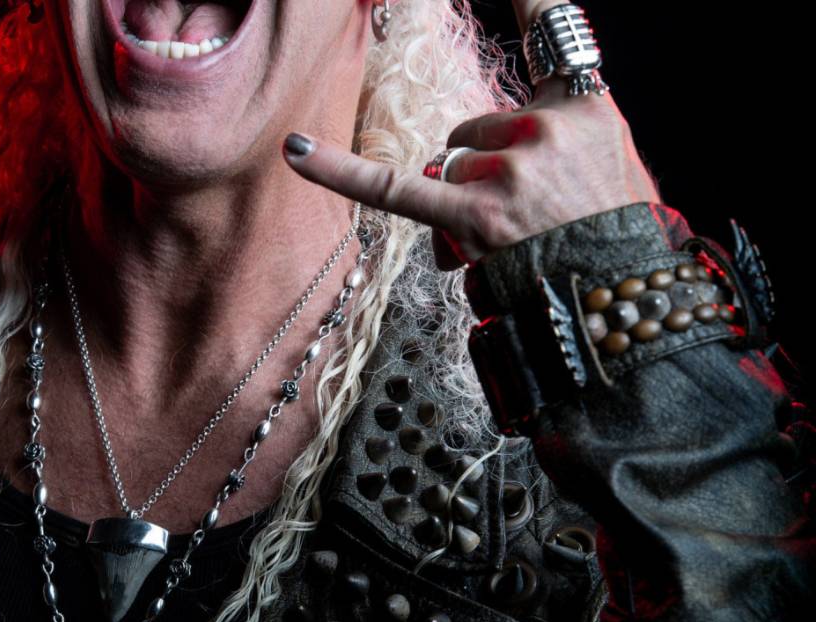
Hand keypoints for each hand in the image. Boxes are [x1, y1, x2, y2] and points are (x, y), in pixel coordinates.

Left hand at [282, 0, 662, 270]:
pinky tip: (295, 150)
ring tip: (512, 234)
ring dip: (462, 199)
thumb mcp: (610, 158)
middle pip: (471, 126)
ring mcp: (509, 171)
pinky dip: (336, 171)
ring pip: (446, 163)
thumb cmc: (608, 232)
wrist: (618, 295)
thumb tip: (471, 141)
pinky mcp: (472, 215)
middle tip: (529, 209)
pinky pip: (389, 188)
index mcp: (584, 106)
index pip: (550, 33)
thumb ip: (556, 126)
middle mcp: (546, 129)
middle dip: (483, 166)